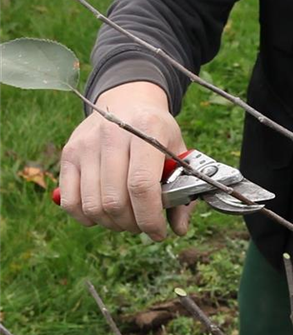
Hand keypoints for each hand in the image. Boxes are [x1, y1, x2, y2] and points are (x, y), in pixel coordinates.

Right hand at [59, 81, 193, 240]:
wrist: (127, 101)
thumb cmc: (157, 133)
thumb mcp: (178, 153)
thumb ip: (182, 191)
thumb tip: (179, 229)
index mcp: (147, 131)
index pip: (142, 186)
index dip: (150, 218)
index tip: (159, 232)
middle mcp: (112, 135)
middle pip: (115, 201)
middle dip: (133, 225)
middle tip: (143, 225)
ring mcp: (86, 144)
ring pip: (93, 206)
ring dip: (112, 224)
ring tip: (126, 220)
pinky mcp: (68, 154)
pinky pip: (70, 201)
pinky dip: (86, 218)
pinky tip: (103, 215)